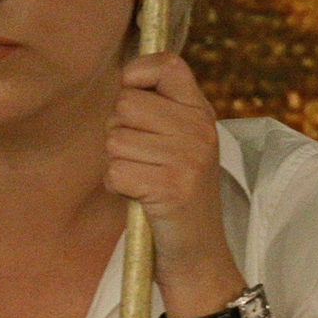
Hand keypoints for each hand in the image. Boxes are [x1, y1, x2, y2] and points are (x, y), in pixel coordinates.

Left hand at [104, 53, 241, 312]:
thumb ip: (161, 108)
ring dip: (118, 162)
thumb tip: (123, 75)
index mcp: (202, 112)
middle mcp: (199, 130)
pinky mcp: (169, 187)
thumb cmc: (177, 193)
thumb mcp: (183, 142)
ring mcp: (187, 158)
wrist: (198, 253)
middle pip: (126, 103)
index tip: (134, 99)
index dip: (137, 74)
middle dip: (119, 131)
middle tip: (141, 158)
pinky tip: (139, 197)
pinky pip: (115, 171)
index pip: (167, 64)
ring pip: (115, 139)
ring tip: (144, 179)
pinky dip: (117, 187)